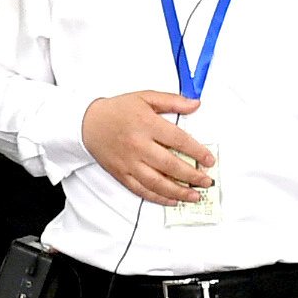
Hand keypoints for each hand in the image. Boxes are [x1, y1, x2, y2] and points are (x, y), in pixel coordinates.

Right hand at [81, 91, 212, 205]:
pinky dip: (158, 197)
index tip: (209, 159)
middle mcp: (139, 145)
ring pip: (157, 183)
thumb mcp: (145, 97)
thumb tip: (195, 104)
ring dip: (178, 191)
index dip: (197, 152)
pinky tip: (171, 200)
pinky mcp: (121, 174)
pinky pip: (141, 190)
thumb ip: (172, 101)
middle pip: (171, 165)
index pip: (179, 140)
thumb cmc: (117, 110)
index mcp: (147, 125)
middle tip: (206, 180)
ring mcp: (129, 162)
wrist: (87, 122)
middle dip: (193, 176)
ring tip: (194, 195)